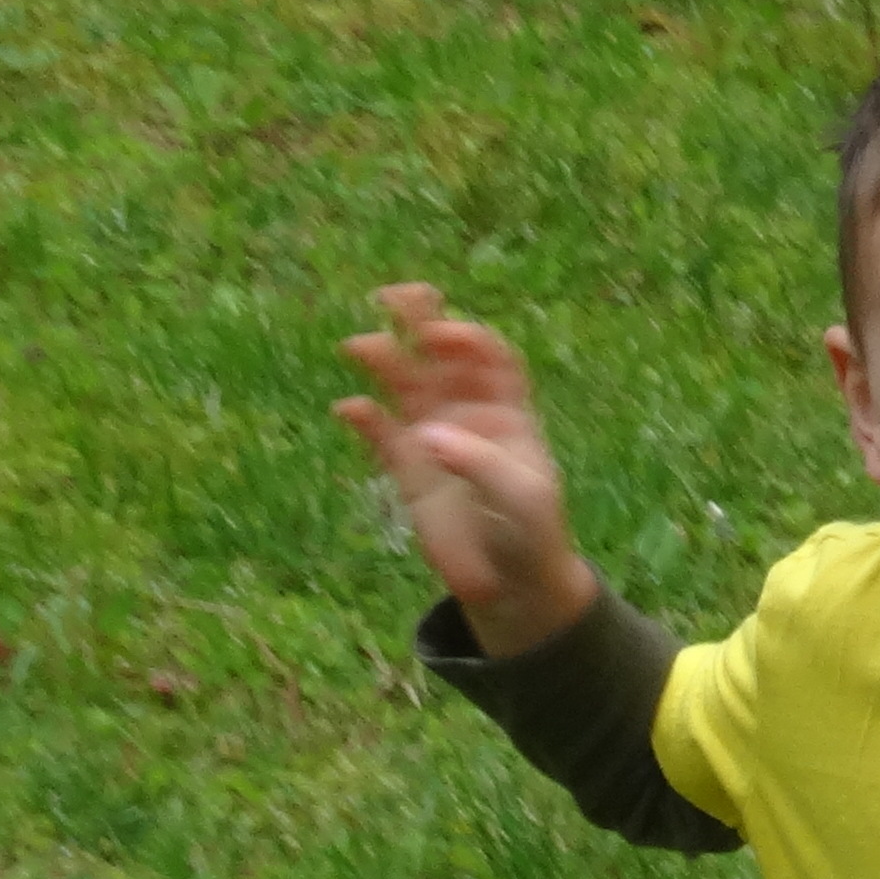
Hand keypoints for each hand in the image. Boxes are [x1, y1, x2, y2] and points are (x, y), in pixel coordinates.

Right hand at [333, 282, 599, 656]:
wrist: (510, 581)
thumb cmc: (531, 532)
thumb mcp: (522, 498)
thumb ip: (482, 464)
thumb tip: (430, 435)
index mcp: (507, 408)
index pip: (487, 355)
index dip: (465, 337)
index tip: (442, 337)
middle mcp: (467, 410)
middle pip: (440, 353)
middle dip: (419, 321)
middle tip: (390, 296)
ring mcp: (433, 434)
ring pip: (404, 383)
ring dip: (382, 359)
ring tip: (358, 345)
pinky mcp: (406, 467)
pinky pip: (380, 432)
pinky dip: (363, 417)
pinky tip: (348, 408)